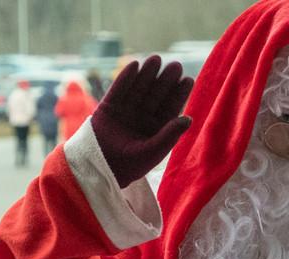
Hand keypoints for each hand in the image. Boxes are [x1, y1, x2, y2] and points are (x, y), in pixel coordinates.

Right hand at [92, 55, 193, 187]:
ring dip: (147, 74)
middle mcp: (143, 117)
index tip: (188, 79)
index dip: (179, 93)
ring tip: (156, 59)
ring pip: (139, 89)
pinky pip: (118, 89)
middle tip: (176, 65)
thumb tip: (188, 118)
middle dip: (165, 80)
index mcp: (157, 128)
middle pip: (156, 94)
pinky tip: (134, 65)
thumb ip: (170, 135)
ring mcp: (126, 110)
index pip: (171, 107)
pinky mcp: (108, 107)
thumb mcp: (153, 151)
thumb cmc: (130, 165)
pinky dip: (125, 78)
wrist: (100, 168)